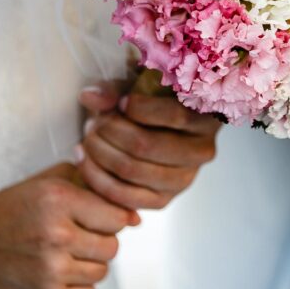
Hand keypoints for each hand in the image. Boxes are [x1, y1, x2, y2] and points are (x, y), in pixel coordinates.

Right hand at [0, 163, 137, 288]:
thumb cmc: (14, 210)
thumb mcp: (47, 183)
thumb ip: (92, 186)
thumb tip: (137, 217)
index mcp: (58, 200)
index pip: (118, 217)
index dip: (108, 219)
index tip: (92, 219)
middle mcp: (56, 235)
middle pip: (112, 247)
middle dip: (98, 243)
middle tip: (74, 238)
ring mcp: (50, 270)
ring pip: (101, 272)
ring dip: (87, 265)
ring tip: (61, 255)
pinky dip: (76, 287)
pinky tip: (55, 273)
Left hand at [76, 81, 220, 209]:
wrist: (154, 132)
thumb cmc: (149, 104)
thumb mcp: (139, 88)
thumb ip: (115, 89)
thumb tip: (90, 97)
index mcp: (206, 119)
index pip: (176, 115)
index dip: (140, 108)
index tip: (120, 103)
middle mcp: (201, 152)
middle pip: (147, 145)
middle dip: (110, 131)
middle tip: (92, 122)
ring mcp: (184, 180)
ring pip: (132, 170)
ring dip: (100, 153)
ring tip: (86, 139)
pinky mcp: (163, 200)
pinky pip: (126, 197)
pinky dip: (98, 178)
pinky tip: (83, 159)